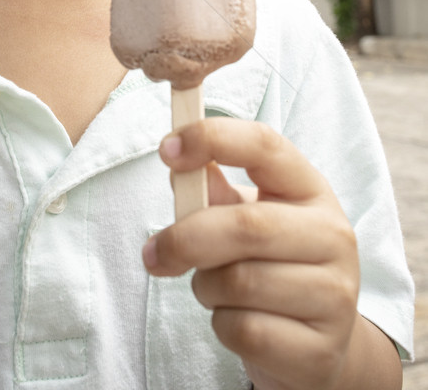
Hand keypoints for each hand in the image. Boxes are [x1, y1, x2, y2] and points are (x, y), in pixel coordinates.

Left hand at [142, 118, 398, 389]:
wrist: (320, 343)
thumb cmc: (273, 264)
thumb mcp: (249, 216)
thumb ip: (214, 193)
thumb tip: (179, 171)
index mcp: (311, 189)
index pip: (264, 145)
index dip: (212, 139)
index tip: (167, 149)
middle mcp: (332, 235)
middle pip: (246, 225)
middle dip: (186, 239)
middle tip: (153, 253)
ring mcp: (334, 294)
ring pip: (240, 283)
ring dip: (206, 287)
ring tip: (216, 289)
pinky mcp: (320, 349)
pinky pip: (245, 331)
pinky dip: (223, 326)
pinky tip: (237, 321)